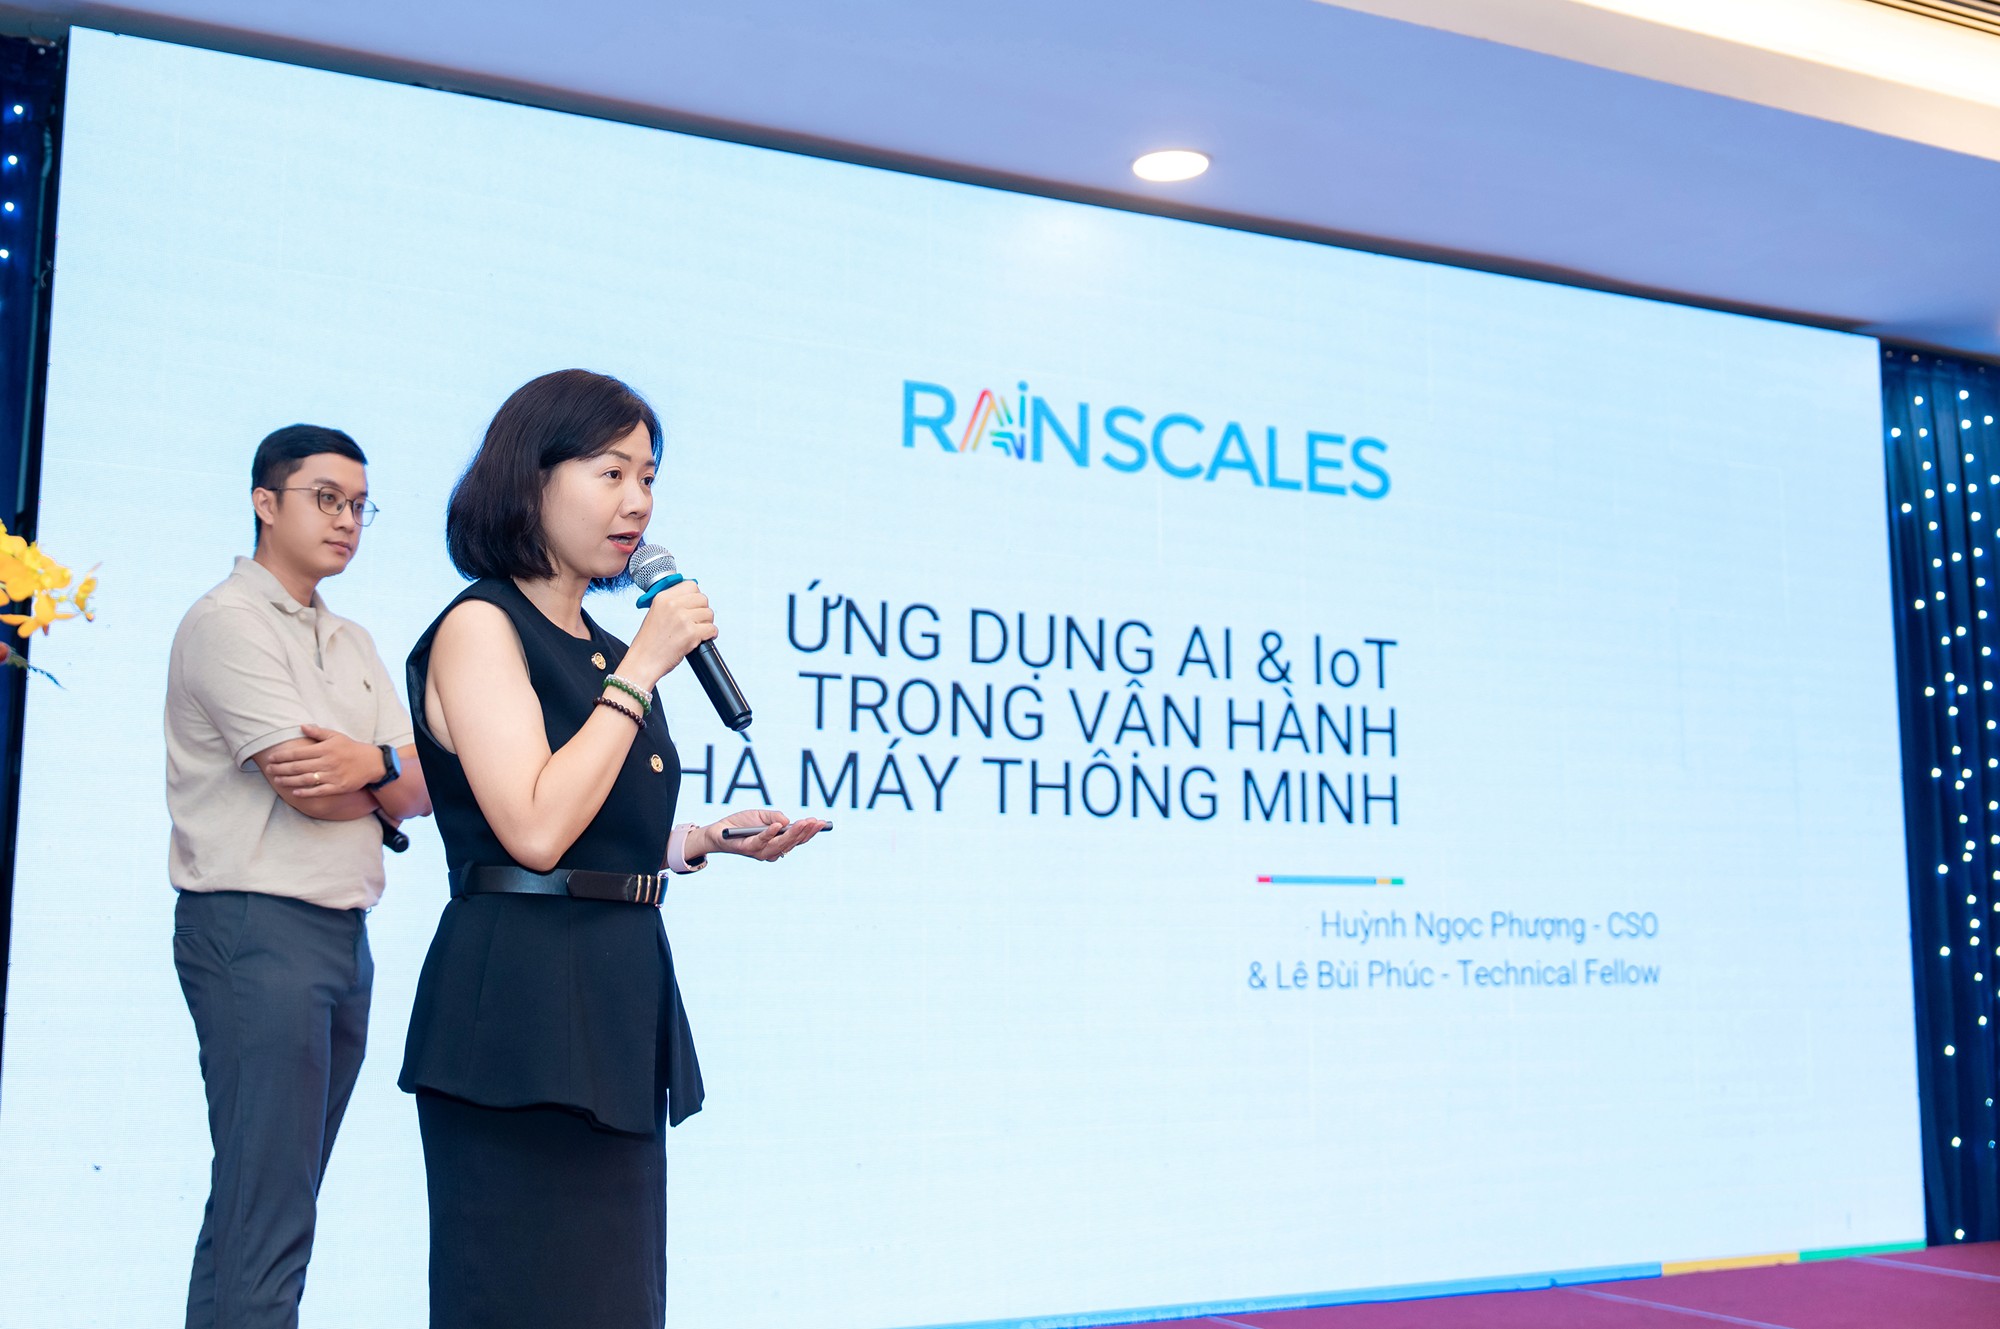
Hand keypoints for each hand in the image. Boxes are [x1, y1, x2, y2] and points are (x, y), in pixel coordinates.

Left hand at [265, 724, 386, 797]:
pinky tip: (295, 792)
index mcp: (325, 749)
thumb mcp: (336, 736)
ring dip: (289, 780)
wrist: (372, 763)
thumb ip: (318, 732)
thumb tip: (301, 726)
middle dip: (281, 768)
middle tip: (269, 770)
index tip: (271, 758)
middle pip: (298, 767)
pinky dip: (306, 792)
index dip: (282, 756)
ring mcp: (332, 775)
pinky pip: (318, 791)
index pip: (298, 753)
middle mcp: (327, 762)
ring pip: (305, 779)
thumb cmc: (351, 748)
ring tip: (277, 781)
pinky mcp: (338, 787)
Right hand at [617, 580, 715, 689]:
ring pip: (709, 614)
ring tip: (696, 632)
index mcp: (663, 597)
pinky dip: (710, 635)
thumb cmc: (649, 642)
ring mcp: (682, 618)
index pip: (691, 585)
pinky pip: (712, 629)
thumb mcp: (655, 613)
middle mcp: (672, 605)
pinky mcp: (691, 633)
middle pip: (703, 598)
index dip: (695, 597)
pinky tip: (701, 639)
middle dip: (702, 611)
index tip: (693, 606)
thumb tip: (693, 598)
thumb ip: (672, 603)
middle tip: (696, 622)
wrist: (643, 661)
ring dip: (706, 624)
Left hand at [698, 809, 827, 862]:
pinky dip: (770, 833)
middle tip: (816, 821)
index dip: (810, 832)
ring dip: (793, 833)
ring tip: (803, 822)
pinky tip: (778, 825)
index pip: (797, 840)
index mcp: (777, 844)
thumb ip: (775, 816)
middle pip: (792, 843)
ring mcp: (759, 852)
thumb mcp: (761, 815)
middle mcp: (771, 851)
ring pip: (780, 844)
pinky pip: (761, 841)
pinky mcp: (747, 848)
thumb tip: (787, 820)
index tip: (821, 822)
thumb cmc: (742, 824)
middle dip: (805, 832)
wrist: (719, 830)